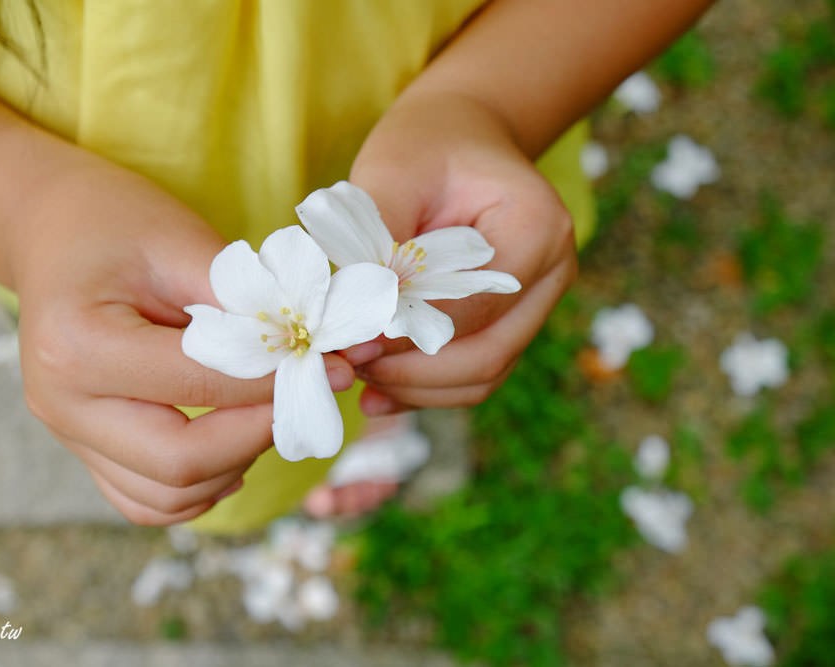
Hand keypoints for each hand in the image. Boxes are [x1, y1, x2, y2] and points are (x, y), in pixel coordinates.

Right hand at [8, 162, 354, 523]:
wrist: (52, 228)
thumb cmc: (114, 221)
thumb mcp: (179, 240)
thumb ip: (244, 303)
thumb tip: (318, 351)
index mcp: (76, 344)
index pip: (198, 386)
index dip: (273, 383)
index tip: (331, 366)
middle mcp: (61, 404)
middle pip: (180, 463)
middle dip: (259, 436)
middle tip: (305, 397)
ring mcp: (66, 434)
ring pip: (168, 497)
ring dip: (234, 465)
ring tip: (267, 413)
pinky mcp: (82, 449)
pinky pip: (147, 501)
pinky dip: (200, 487)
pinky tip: (231, 446)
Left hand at [346, 90, 577, 414]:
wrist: (459, 138)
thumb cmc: (425, 147)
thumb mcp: (392, 173)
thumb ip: (376, 243)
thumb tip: (353, 319)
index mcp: (537, 227)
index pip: (472, 306)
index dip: (409, 336)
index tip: (349, 344)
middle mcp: (550, 274)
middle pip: (486, 356)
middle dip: (412, 374)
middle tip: (347, 365)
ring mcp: (535, 305)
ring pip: (482, 376)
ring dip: (415, 389)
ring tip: (355, 375)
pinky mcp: (509, 323)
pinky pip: (472, 373)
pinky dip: (425, 387)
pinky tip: (377, 389)